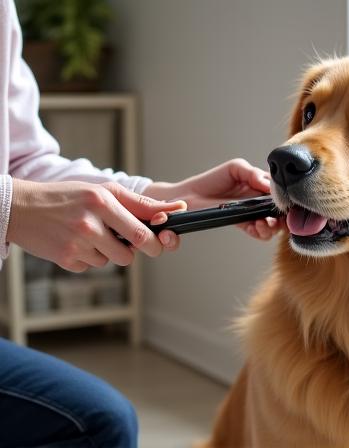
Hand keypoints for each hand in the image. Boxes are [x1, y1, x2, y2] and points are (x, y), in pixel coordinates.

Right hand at [7, 179, 185, 271]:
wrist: (22, 208)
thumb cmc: (69, 196)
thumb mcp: (104, 191)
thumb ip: (140, 202)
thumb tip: (176, 209)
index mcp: (101, 203)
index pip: (140, 232)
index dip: (155, 242)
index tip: (159, 241)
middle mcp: (89, 225)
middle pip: (129, 254)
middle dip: (136, 251)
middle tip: (132, 243)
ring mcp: (76, 244)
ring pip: (112, 261)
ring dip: (110, 252)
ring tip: (94, 235)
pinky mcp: (66, 260)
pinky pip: (92, 266)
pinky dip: (90, 257)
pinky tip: (77, 242)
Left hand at [143, 158, 283, 240]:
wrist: (190, 196)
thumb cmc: (212, 180)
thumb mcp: (236, 168)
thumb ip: (253, 174)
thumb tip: (270, 185)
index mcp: (260, 185)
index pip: (281, 192)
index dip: (286, 197)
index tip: (286, 200)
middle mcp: (259, 201)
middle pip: (281, 211)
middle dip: (284, 216)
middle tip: (279, 216)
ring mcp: (252, 214)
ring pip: (273, 224)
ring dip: (273, 226)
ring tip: (264, 222)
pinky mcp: (244, 225)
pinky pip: (260, 232)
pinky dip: (262, 231)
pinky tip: (256, 226)